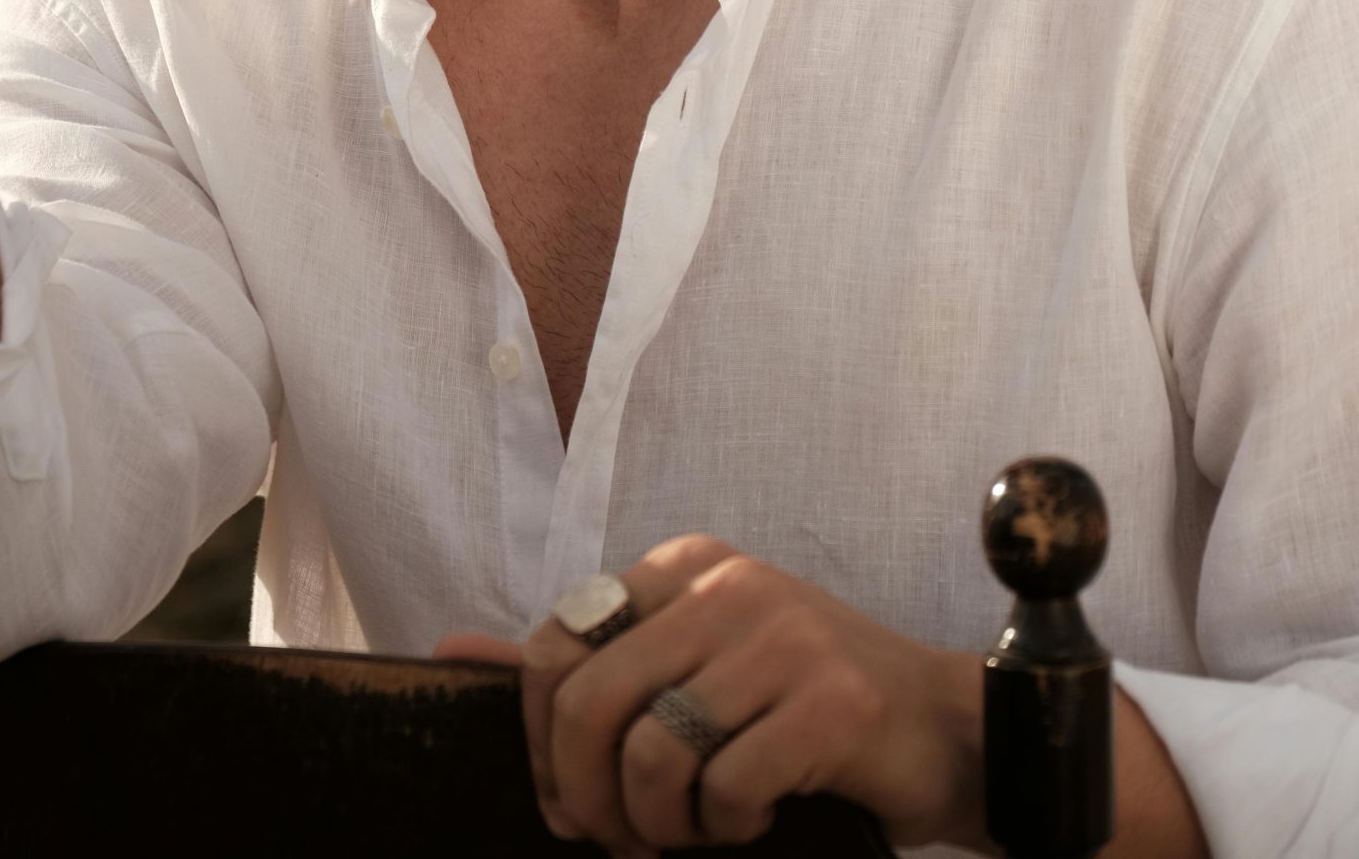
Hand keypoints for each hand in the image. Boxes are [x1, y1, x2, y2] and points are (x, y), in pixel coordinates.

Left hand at [440, 535, 984, 853]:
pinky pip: (728, 787)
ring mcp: (783, 635)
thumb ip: (578, 662)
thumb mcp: (688, 665)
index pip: (555, 645)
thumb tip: (450, 652)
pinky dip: (727, 831)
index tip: (571, 804)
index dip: (544, 745)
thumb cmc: (804, 707)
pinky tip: (754, 822)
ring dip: (660, 827)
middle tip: (625, 843)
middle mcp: (725, 584)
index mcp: (681, 565)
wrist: (946, 729)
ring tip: (693, 835)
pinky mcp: (832, 700)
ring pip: (652, 753)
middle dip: (589, 801)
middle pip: (590, 704)